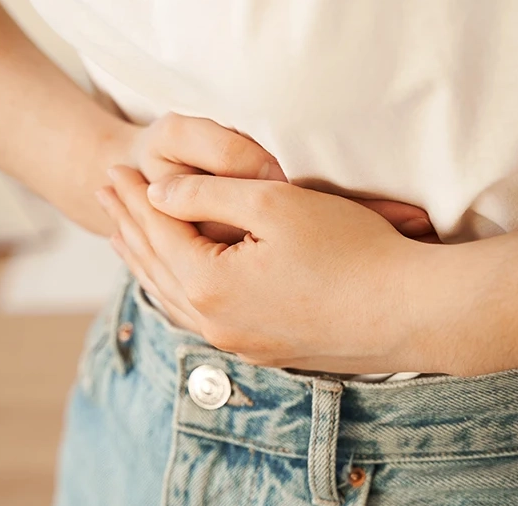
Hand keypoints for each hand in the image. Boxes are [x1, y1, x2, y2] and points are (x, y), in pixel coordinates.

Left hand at [99, 167, 429, 373]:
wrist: (411, 312)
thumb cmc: (350, 251)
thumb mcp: (274, 203)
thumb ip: (208, 193)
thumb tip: (160, 193)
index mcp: (210, 285)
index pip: (157, 231)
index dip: (133, 196)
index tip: (114, 167)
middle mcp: (216, 323)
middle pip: (156, 267)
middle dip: (129, 226)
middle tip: (106, 194)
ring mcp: (241, 344)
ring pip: (174, 298)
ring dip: (146, 262)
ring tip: (125, 236)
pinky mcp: (266, 350)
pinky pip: (201, 317)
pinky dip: (177, 290)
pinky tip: (177, 283)